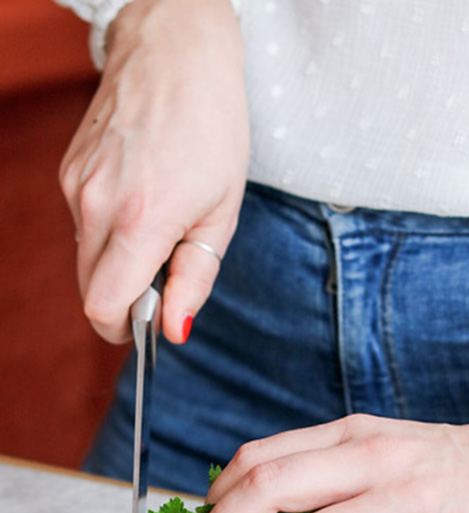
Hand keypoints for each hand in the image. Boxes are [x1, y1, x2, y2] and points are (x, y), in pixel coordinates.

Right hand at [60, 0, 248, 343]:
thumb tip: (175, 330)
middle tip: (165, 274)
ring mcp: (75, 185)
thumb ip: (196, 277)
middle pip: (89, 290)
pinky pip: (83, 224)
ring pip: (85, 258)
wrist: (176, 49)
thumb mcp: (223, 211)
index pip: (105, 307)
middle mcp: (96, 205)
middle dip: (124, 299)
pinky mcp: (68, 171)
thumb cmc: (213, 128)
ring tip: (159, 224)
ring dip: (117, 263)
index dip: (125, 330)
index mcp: (141, 220)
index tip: (149, 326)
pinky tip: (139, 198)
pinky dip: (108, 231)